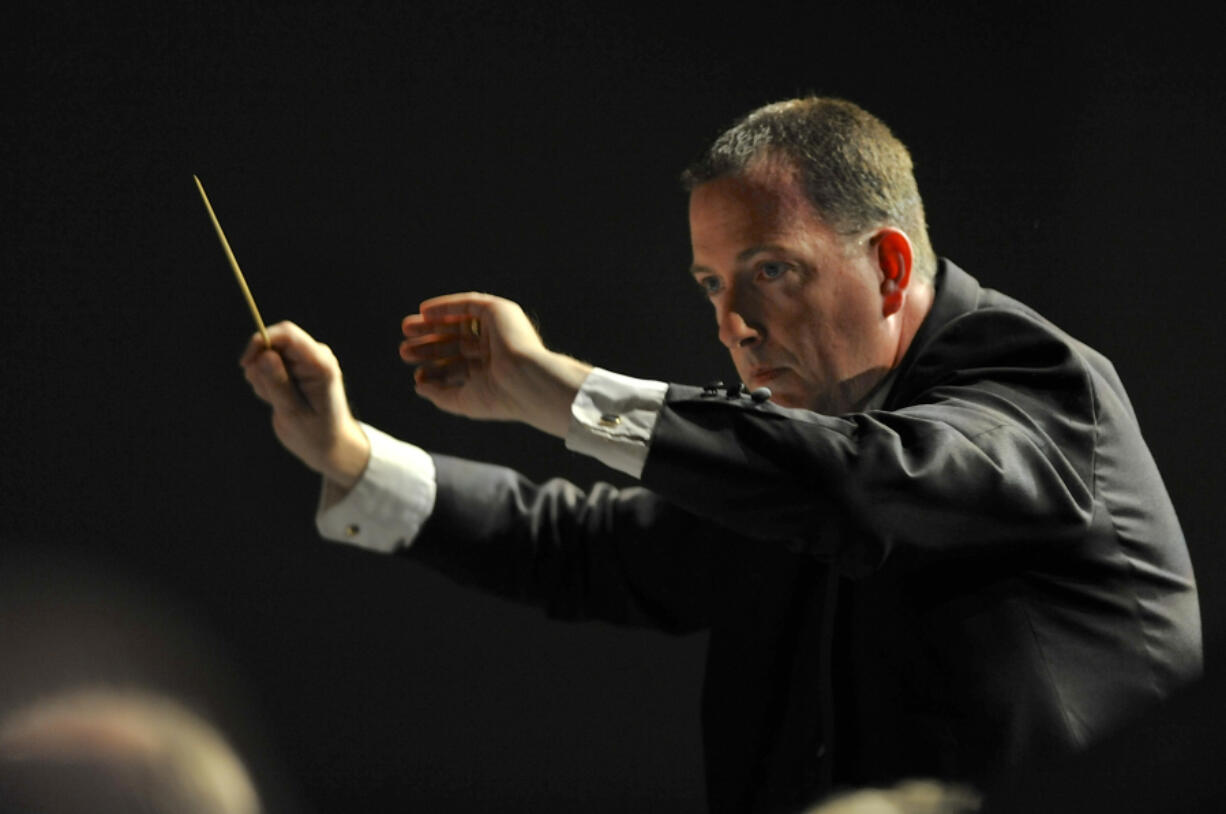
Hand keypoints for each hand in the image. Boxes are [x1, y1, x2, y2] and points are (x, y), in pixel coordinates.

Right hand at [240, 322, 370, 489]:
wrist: (330, 445)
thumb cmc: (316, 434)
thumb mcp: (293, 414)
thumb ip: (278, 383)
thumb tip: (264, 354)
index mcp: (321, 364)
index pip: (287, 335)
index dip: (261, 341)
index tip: (245, 363)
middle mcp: (315, 356)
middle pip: (274, 342)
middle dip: (260, 366)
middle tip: (268, 396)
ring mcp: (306, 361)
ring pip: (267, 354)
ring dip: (262, 377)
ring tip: (277, 402)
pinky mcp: (296, 368)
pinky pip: (269, 365)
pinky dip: (265, 382)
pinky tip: (278, 400)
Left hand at [399, 293, 591, 437]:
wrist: (527, 381)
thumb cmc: (499, 397)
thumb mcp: (463, 400)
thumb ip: (440, 394)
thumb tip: (418, 385)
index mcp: (493, 372)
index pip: (459, 367)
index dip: (436, 369)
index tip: (417, 374)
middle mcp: (497, 350)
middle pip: (455, 343)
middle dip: (429, 345)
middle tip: (405, 350)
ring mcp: (499, 330)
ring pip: (459, 323)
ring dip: (433, 324)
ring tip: (407, 329)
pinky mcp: (500, 312)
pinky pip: (468, 305)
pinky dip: (446, 306)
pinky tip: (425, 312)